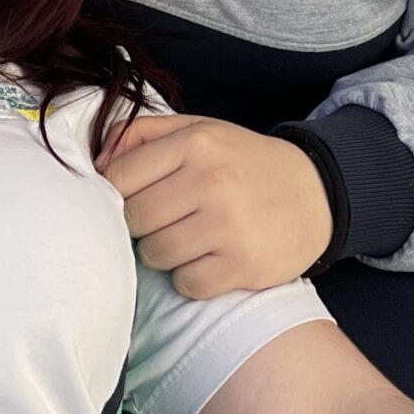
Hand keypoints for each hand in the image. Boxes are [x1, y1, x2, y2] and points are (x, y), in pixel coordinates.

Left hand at [98, 114, 332, 297]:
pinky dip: (191, 278)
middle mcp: (211, 181)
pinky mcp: (242, 266)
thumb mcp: (200, 130)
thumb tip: (96, 161)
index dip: (115, 194)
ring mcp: (227, 226)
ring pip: (155, 254)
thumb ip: (143, 134)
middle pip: (133, 219)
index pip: (119, 177)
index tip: (131, 199)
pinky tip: (210, 260)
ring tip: (189, 239)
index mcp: (196, 143)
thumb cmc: (245, 163)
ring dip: (165, 253)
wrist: (316, 194)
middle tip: (165, 220)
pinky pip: (186, 284)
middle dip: (141, 225)